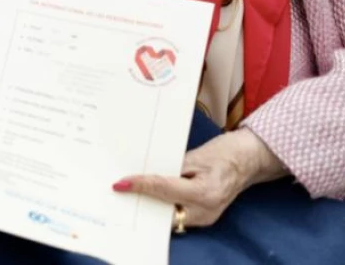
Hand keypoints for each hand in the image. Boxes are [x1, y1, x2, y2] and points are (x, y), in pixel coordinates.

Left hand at [112, 128, 287, 228]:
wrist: (249, 159)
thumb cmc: (224, 151)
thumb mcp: (195, 155)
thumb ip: (172, 166)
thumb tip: (147, 172)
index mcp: (205, 193)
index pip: (164, 190)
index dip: (141, 185)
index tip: (121, 183)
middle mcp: (206, 211)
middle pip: (165, 211)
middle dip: (144, 201)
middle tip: (122, 190)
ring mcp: (207, 217)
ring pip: (170, 217)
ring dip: (152, 204)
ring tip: (132, 191)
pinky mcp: (205, 216)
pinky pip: (178, 214)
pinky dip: (164, 205)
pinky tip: (150, 194)